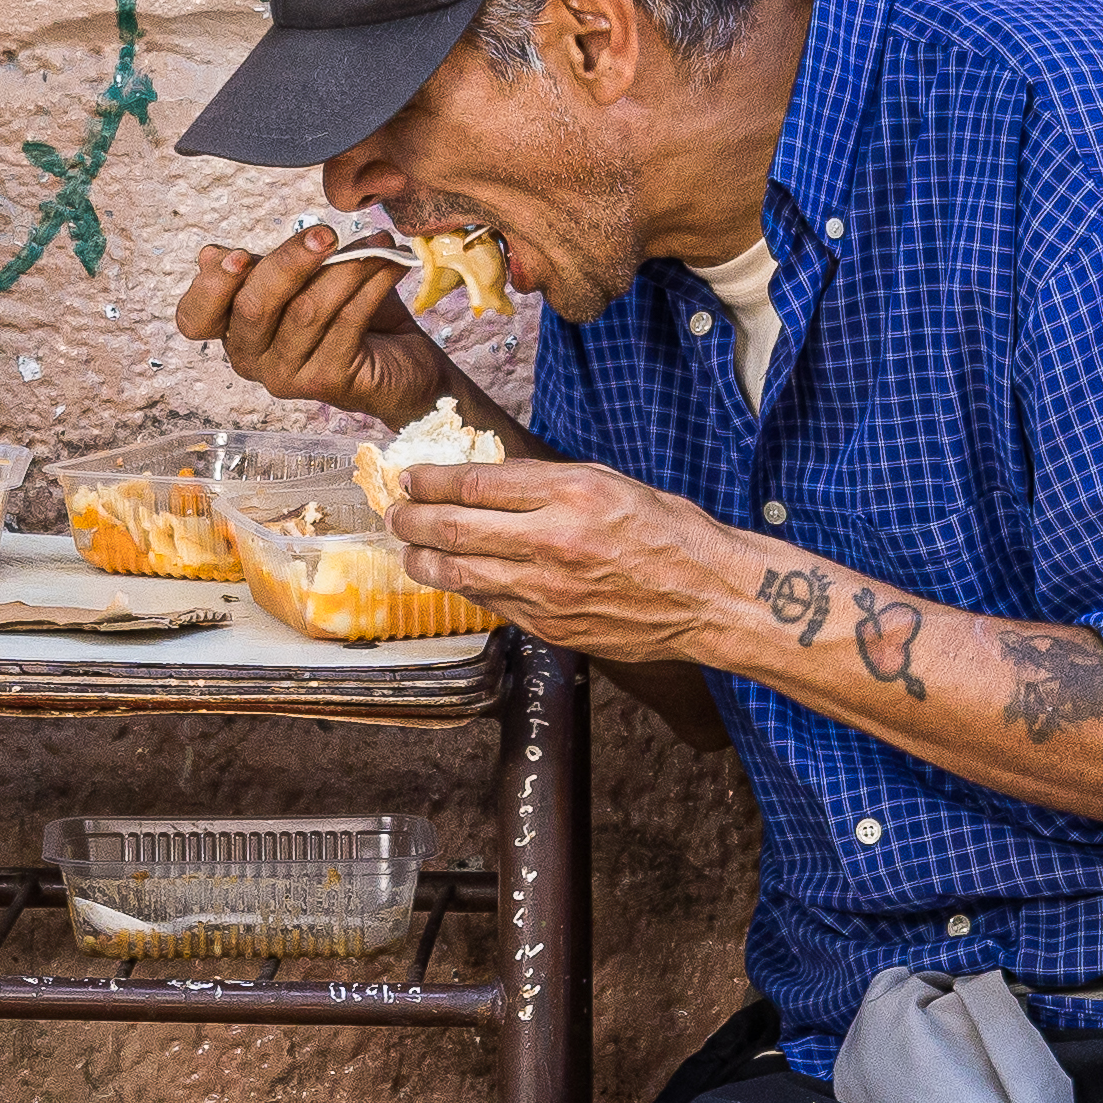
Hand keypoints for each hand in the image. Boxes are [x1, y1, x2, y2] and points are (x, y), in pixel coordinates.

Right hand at [178, 229, 456, 428]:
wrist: (401, 362)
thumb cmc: (343, 313)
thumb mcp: (299, 281)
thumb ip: (261, 268)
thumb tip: (208, 255)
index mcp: (233, 330)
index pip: (194, 319)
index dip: (210, 288)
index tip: (239, 256)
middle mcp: (250, 359)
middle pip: (252, 308)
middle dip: (289, 263)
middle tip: (325, 233)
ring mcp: (286, 377)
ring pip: (306, 311)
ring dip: (346, 269)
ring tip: (377, 244)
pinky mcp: (327, 382)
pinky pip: (347, 322)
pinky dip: (371, 286)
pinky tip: (390, 264)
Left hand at [385, 459, 753, 660]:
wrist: (709, 598)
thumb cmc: (667, 532)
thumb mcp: (609, 483)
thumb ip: (545, 482)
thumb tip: (482, 482)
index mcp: (572, 493)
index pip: (476, 484)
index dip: (431, 480)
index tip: (410, 477)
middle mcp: (554, 540)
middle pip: (454, 528)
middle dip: (411, 519)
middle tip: (393, 512)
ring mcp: (548, 590)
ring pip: (460, 573)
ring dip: (422, 559)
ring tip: (407, 548)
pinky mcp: (549, 625)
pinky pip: (489, 602)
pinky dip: (462, 585)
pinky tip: (449, 575)